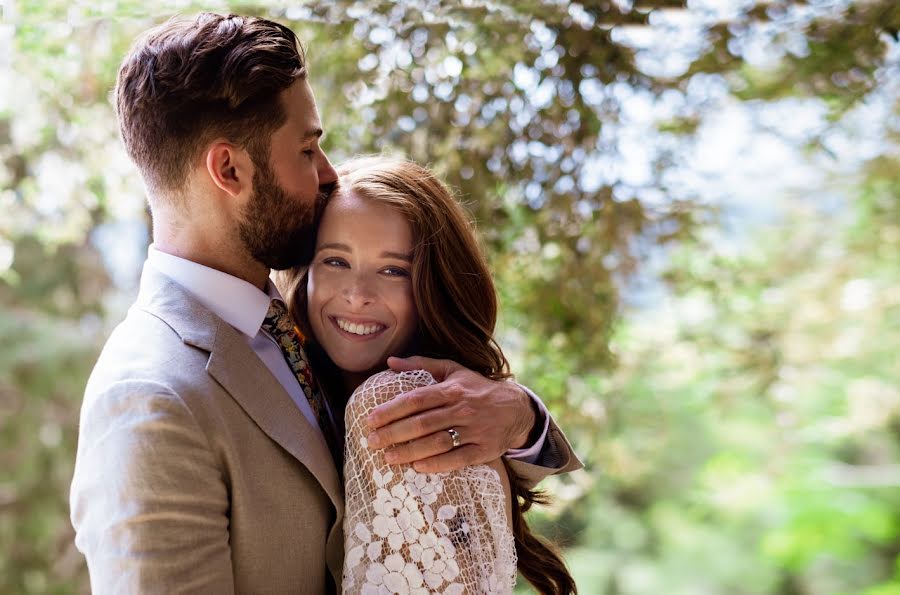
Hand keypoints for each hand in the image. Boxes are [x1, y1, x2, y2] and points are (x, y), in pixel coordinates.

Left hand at [364, 356, 536, 472]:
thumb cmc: (477, 389)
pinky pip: (457, 459)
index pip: (417, 399)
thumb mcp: (453, 370)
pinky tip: (417, 467)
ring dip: (410, 451)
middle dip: (394, 433)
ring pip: (438, 442)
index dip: (392, 409)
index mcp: (453, 389)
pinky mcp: (484, 450)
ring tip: (388, 457)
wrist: (516, 408)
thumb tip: (391, 361)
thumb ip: (422, 365)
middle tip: (372, 441)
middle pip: (423, 423)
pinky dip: (436, 464)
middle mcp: (463, 409)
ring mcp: (475, 430)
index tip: (371, 419)